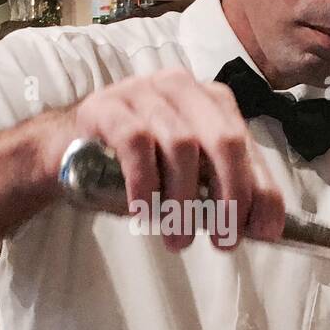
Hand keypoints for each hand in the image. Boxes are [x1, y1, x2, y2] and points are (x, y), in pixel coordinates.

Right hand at [61, 68, 284, 249]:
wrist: (65, 149)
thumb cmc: (133, 165)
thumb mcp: (185, 180)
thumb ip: (223, 193)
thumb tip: (264, 227)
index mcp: (210, 101)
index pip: (247, 145)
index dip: (260, 190)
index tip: (263, 233)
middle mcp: (181, 88)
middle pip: (223, 140)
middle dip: (230, 196)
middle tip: (223, 240)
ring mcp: (142, 92)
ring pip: (181, 145)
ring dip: (183, 201)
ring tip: (177, 240)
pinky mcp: (107, 106)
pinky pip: (136, 145)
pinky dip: (146, 185)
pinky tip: (144, 213)